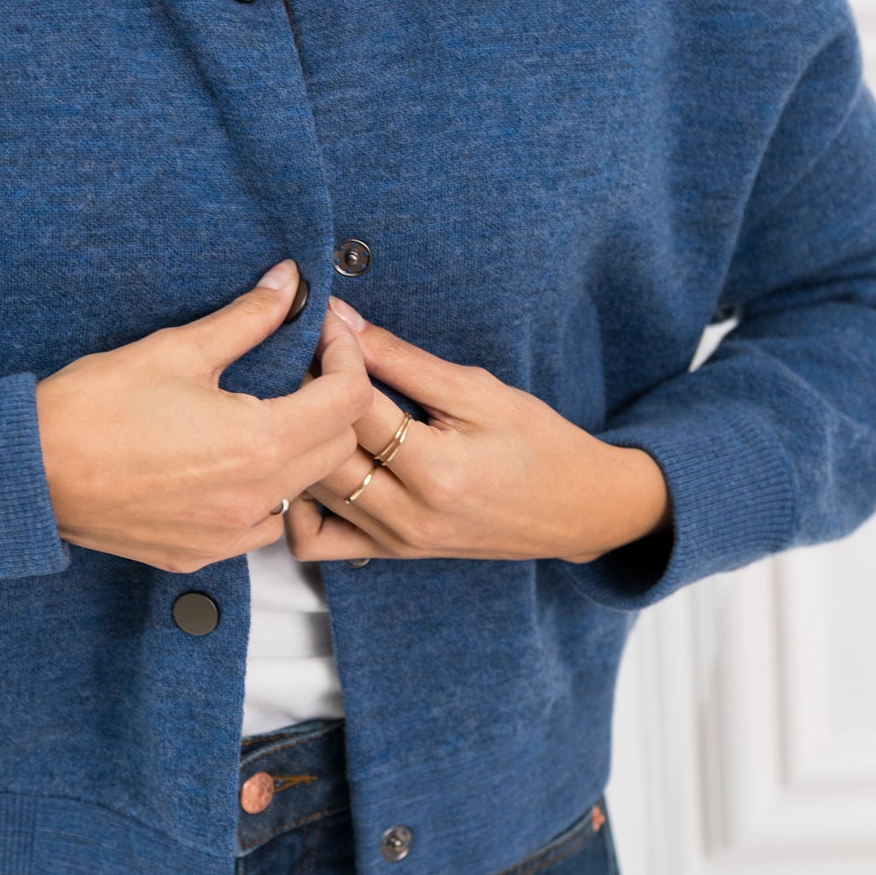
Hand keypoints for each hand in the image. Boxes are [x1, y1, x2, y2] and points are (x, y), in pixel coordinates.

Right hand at [35, 261, 370, 572]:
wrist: (31, 472)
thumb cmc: (93, 408)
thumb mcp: (176, 349)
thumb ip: (246, 319)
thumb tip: (287, 285)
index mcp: (258, 442)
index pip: (349, 400)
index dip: (346, 356)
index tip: (323, 333)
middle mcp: (254, 497)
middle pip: (337, 447)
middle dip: (330, 400)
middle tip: (297, 366)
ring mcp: (228, 534)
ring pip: (303, 490)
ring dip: (300, 450)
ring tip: (264, 414)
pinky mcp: (199, 552)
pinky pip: (261, 526)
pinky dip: (264, 493)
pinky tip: (231, 464)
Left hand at [287, 298, 670, 564]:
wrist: (577, 508)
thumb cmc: (537, 443)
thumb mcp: (477, 390)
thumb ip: (402, 359)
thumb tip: (342, 321)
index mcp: (438, 472)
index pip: (356, 407)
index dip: (331, 356)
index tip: (320, 322)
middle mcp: (410, 516)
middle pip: (324, 451)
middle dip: (305, 396)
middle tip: (298, 356)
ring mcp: (397, 541)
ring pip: (311, 492)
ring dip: (299, 442)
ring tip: (303, 402)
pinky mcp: (390, 553)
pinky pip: (318, 539)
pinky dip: (302, 503)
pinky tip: (315, 463)